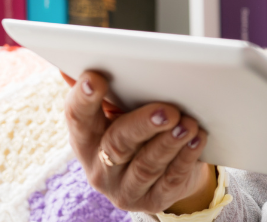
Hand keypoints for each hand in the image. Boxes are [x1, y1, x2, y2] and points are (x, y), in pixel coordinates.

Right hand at [62, 71, 217, 213]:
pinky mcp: (152, 201)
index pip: (77, 118)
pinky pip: (170, 179)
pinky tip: (197, 140)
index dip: (84, 98)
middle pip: (117, 144)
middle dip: (142, 124)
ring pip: (146, 165)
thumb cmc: (137, 132)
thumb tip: (70, 65)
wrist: (161, 175)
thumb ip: (104, 91)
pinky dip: (186, 158)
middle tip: (167, 110)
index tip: (96, 78)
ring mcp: (124, 189)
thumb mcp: (117, 113)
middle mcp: (99, 168)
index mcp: (85, 140)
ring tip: (188, 124)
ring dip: (169, 142)